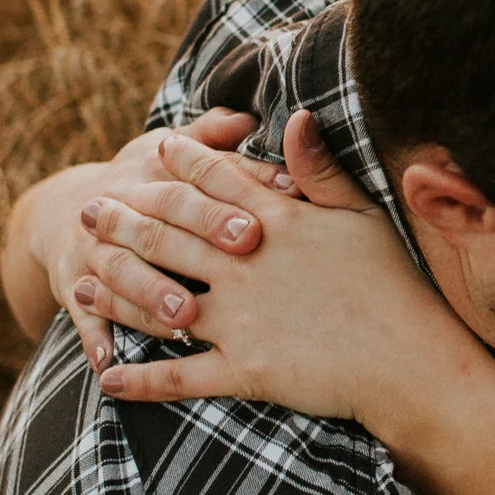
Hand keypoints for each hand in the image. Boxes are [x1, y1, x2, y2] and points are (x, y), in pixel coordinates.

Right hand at [34, 109, 283, 365]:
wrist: (68, 211)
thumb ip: (212, 142)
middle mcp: (117, 209)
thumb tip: (249, 119)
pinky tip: (110, 361)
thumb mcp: (170, 154)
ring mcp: (91, 252)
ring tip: (184, 315)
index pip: (191, 184)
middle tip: (240, 253)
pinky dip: (94, 337)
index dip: (226, 198)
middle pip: (157, 223)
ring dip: (149, 294)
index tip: (264, 217)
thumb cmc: (147, 183)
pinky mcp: (72, 289)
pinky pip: (82, 317)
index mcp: (149, 175)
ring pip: (119, 272)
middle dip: (196, 238)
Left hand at [93, 116, 494, 445]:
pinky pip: (178, 376)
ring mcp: (240, 319)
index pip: (216, 182)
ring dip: (115, 291)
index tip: (153, 150)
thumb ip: (319, 168)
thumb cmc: (397, 284)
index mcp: (275, 222)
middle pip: (168, 233)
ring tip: (82, 283)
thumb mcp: (362, 214)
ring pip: (158, 298)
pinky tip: (108, 379)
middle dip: (123, 220)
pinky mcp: (244, 370)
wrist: (411, 360)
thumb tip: (293, 114)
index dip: (181, 162)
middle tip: (90, 211)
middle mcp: (245, 265)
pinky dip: (140, 379)